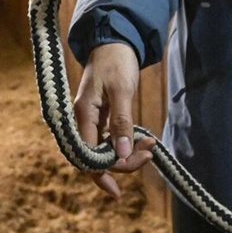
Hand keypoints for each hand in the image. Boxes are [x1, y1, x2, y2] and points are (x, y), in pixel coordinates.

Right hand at [72, 42, 155, 201]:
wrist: (114, 40)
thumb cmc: (116, 61)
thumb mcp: (121, 90)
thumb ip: (120, 122)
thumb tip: (122, 155)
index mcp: (81, 115)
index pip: (87, 157)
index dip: (101, 175)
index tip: (119, 191)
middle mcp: (81, 120)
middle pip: (94, 158)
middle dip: (121, 164)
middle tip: (149, 154)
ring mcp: (89, 119)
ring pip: (103, 150)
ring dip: (126, 154)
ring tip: (150, 145)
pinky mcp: (98, 116)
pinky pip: (107, 139)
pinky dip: (124, 143)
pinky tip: (142, 139)